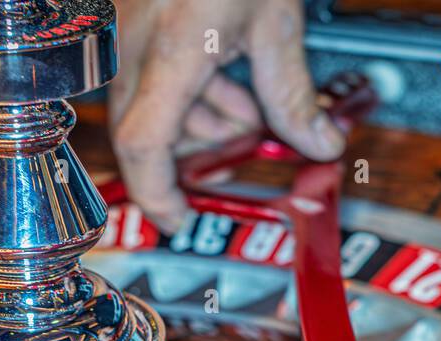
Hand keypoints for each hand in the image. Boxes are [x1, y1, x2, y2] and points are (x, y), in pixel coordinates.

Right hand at [111, 0, 344, 230]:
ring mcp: (120, 30)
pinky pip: (144, 72)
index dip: (158, 193)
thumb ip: (294, 94)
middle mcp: (132, 44)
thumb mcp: (276, 23)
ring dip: (196, 118)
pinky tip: (221, 75)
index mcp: (171, 51)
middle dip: (197, 149)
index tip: (179, 220)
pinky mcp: (121, 20)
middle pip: (147, 131)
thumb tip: (320, 144)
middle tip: (241, 146)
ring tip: (244, 103)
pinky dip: (182, 88)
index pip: (145, 145)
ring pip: (147, 102)